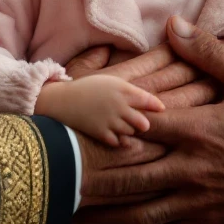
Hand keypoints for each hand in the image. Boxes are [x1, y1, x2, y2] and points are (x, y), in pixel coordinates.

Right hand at [35, 75, 163, 146]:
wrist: (63, 101)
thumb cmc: (88, 88)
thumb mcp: (109, 81)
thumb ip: (128, 90)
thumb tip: (146, 100)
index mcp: (121, 89)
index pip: (147, 100)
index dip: (156, 106)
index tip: (161, 109)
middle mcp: (118, 106)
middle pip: (143, 122)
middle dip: (143, 123)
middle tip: (140, 122)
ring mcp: (110, 121)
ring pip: (131, 133)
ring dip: (130, 131)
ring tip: (123, 126)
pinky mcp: (101, 133)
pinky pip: (118, 142)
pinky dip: (119, 141)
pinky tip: (114, 135)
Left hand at [79, 17, 223, 223]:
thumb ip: (208, 53)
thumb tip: (174, 24)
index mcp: (196, 129)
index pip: (139, 125)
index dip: (106, 123)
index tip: (76, 123)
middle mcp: (190, 167)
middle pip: (130, 171)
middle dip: (95, 173)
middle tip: (63, 172)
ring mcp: (198, 199)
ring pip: (141, 208)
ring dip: (107, 209)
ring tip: (77, 207)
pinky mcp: (210, 222)